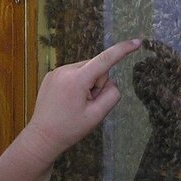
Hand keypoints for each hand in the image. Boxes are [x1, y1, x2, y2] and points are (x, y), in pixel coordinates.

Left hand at [23, 39, 142, 162]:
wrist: (42, 138)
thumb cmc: (69, 129)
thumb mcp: (97, 115)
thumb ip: (112, 95)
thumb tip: (112, 82)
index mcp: (77, 79)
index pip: (106, 59)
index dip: (123, 50)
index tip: (137, 42)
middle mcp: (65, 70)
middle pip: (96, 68)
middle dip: (97, 84)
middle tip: (87, 105)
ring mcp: (56, 72)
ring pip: (85, 71)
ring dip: (86, 85)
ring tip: (76, 105)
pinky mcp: (51, 76)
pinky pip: (73, 74)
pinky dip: (76, 85)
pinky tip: (67, 101)